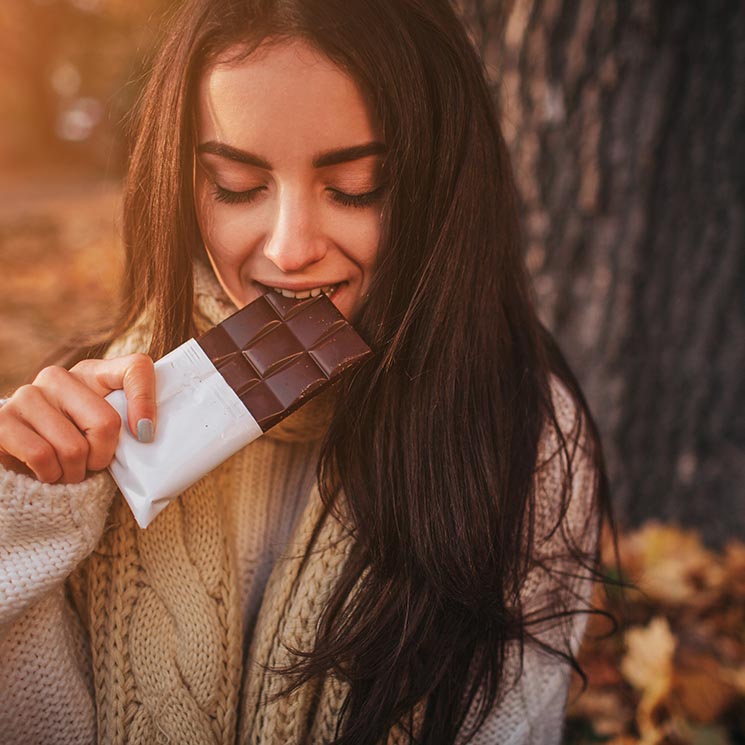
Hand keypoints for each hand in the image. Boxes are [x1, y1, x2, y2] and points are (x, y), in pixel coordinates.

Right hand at [0, 354, 155, 483]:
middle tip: (93, 465)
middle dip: (103, 457)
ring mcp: (28, 395)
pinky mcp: (2, 420)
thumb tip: (147, 436)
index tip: (145, 434)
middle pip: (106, 422)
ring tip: (69, 471)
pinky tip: (48, 473)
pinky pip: (42, 455)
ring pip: (74, 447)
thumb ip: (128, 427)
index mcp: (93, 373)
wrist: (21, 462)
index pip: (136, 367)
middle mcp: (59, 377)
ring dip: (75, 473)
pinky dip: (51, 475)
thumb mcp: (104, 432)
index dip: (146, 400)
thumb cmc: (75, 447)